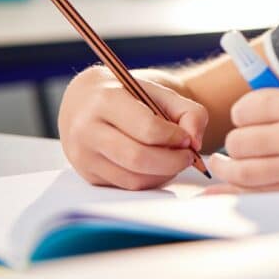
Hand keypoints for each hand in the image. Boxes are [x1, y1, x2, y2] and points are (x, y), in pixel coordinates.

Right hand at [58, 67, 208, 189]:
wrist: (85, 101)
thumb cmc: (128, 95)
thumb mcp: (160, 92)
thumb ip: (188, 111)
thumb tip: (195, 143)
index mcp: (105, 100)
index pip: (146, 128)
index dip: (174, 136)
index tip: (187, 138)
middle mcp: (87, 130)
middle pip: (138, 158)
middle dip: (172, 161)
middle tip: (188, 156)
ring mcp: (83, 156)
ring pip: (133, 178)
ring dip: (163, 174)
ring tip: (175, 160)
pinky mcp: (88, 175)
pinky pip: (126, 186)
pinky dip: (150, 180)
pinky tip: (158, 167)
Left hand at [207, 82, 278, 192]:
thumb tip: (255, 110)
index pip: (245, 109)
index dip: (241, 114)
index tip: (247, 118)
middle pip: (239, 142)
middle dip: (234, 142)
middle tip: (237, 144)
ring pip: (243, 172)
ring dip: (228, 169)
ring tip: (222, 166)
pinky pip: (263, 196)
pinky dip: (239, 193)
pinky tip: (226, 190)